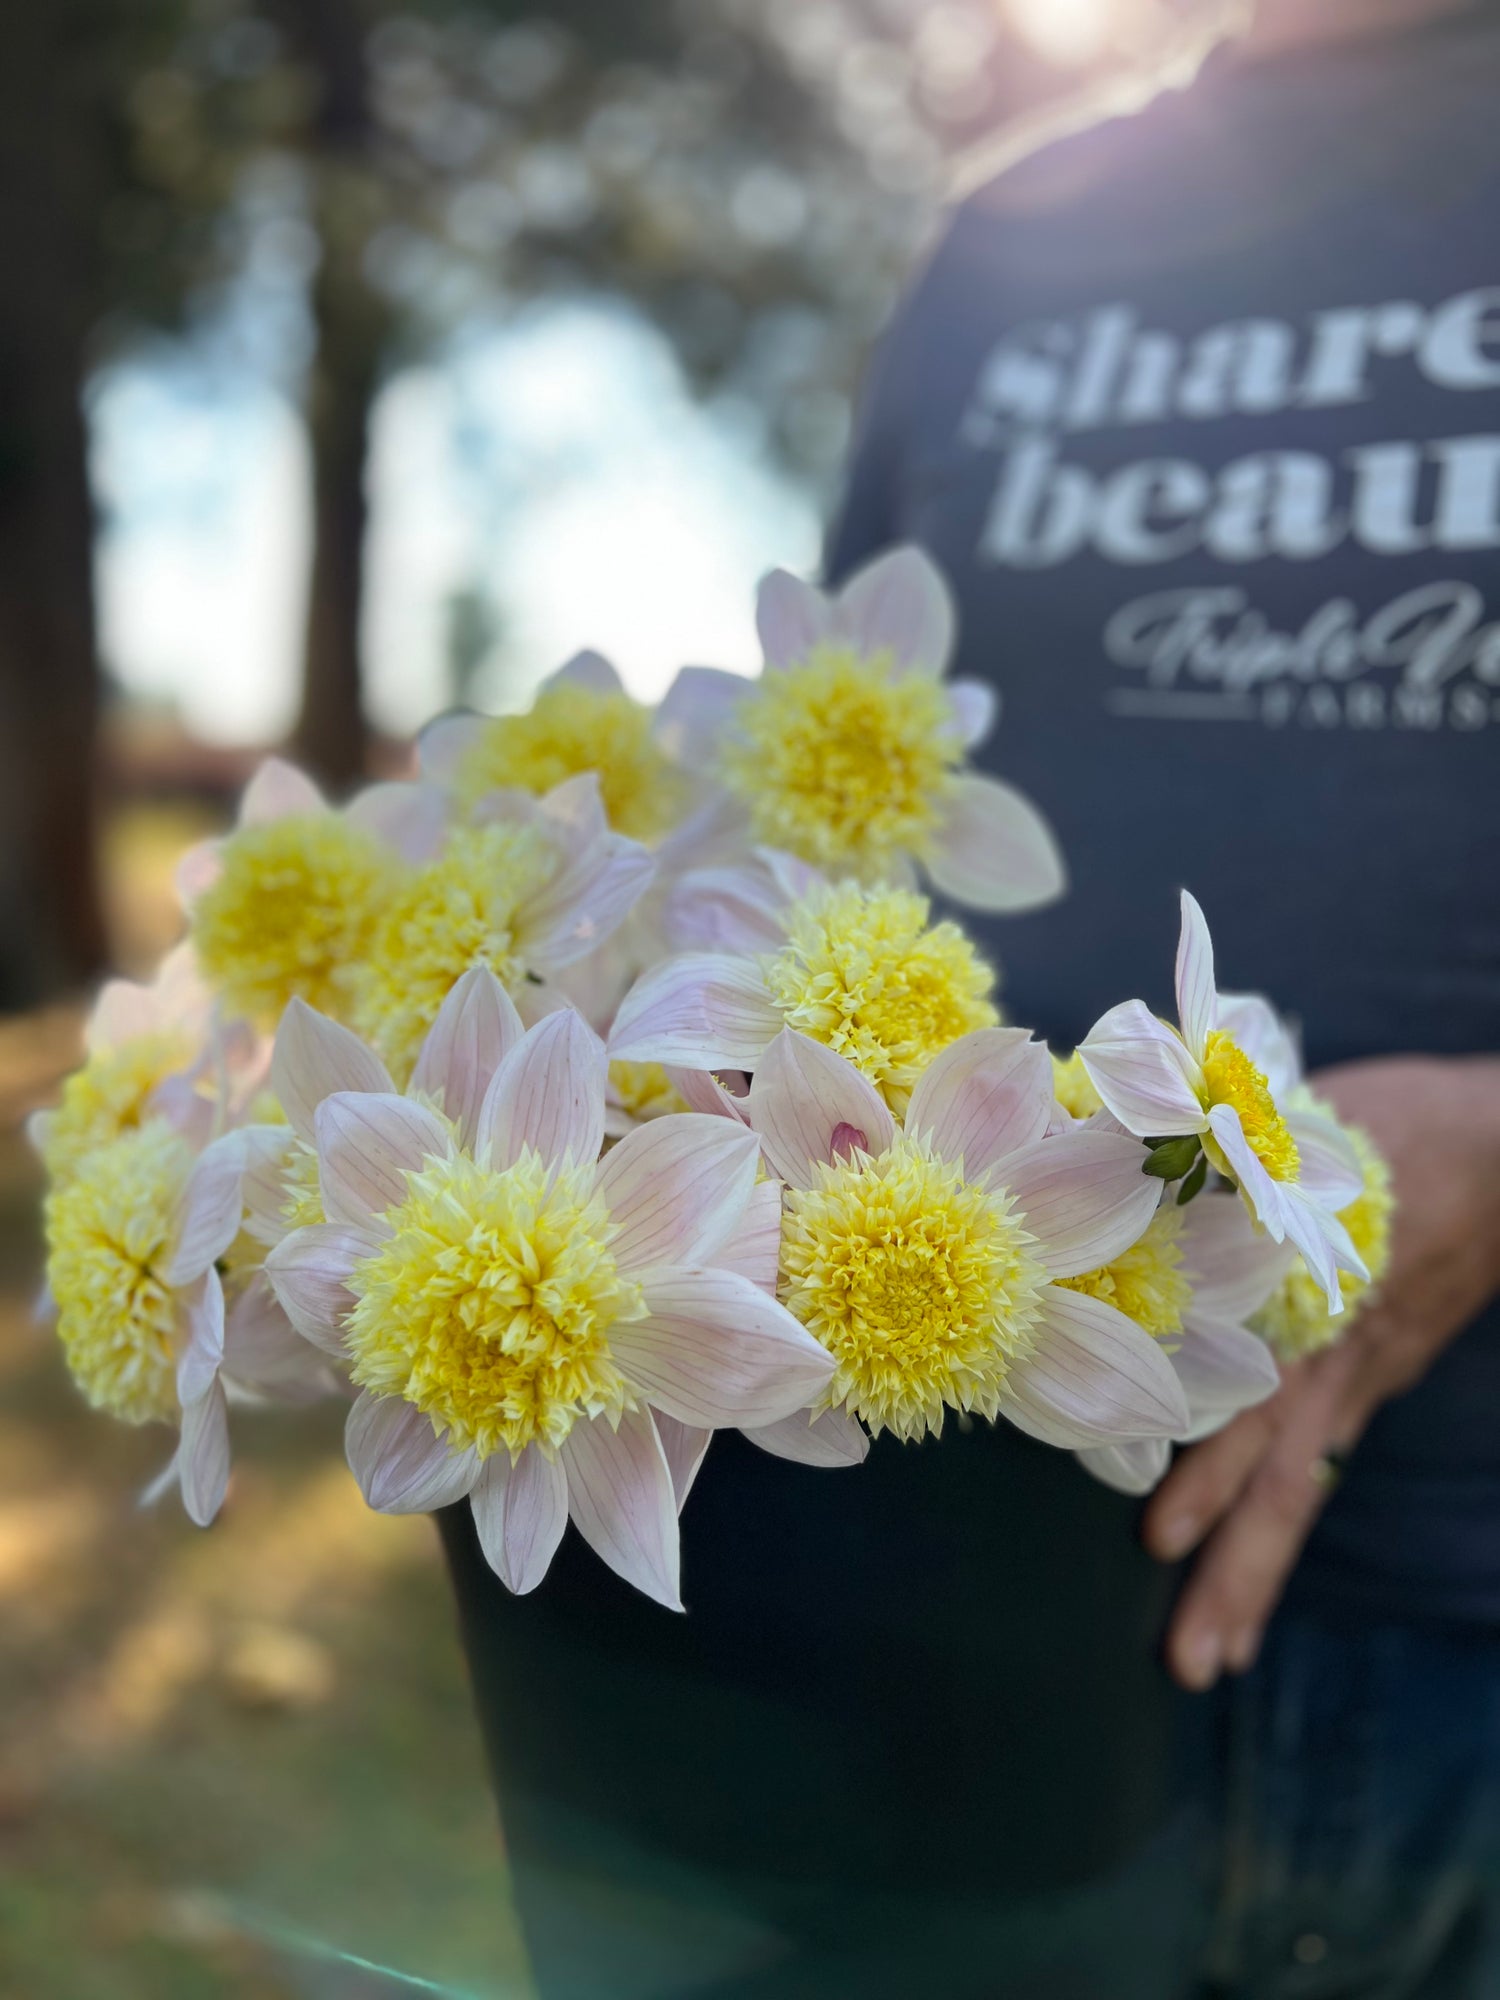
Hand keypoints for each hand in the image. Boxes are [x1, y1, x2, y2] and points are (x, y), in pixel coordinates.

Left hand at [1143, 1054, 1499, 1690]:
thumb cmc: (1389, 1122)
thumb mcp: (1296, 1124)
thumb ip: (1210, 1155)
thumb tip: (1091, 1137)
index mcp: (1305, 1297)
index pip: (1250, 1402)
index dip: (1210, 1471)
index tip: (1158, 1535)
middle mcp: (1328, 1354)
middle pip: (1276, 1478)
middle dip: (1231, 1568)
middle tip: (1184, 1660)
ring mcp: (1352, 1372)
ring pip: (1295, 1489)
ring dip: (1250, 1575)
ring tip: (1209, 1658)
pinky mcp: (1365, 1373)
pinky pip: (1316, 1464)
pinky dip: (1277, 1522)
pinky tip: (1241, 1581)